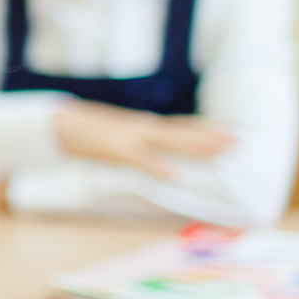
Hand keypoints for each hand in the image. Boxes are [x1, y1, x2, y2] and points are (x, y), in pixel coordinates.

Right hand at [53, 102, 232, 179]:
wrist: (61, 123)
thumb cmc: (90, 132)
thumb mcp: (120, 133)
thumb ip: (141, 141)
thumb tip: (160, 152)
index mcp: (145, 125)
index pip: (182, 125)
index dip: (207, 129)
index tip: (231, 132)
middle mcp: (144, 127)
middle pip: (183, 131)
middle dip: (211, 137)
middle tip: (237, 141)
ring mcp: (131, 137)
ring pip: (169, 141)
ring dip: (195, 147)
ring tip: (219, 153)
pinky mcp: (116, 150)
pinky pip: (141, 160)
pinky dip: (158, 166)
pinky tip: (175, 174)